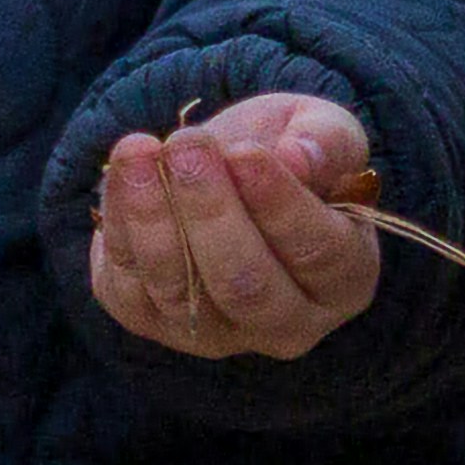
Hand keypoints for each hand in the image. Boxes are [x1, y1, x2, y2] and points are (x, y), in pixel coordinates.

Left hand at [90, 98, 380, 363]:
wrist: (229, 172)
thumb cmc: (289, 153)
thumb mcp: (323, 130)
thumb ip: (326, 139)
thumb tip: (297, 159)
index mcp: (344, 279)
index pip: (317, 253)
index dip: (280, 205)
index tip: (245, 153)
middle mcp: (286, 324)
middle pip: (245, 285)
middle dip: (209, 211)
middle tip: (186, 146)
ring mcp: (216, 334)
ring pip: (180, 289)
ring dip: (153, 216)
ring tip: (139, 150)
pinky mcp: (152, 323)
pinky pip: (129, 284)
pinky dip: (119, 224)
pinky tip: (123, 171)